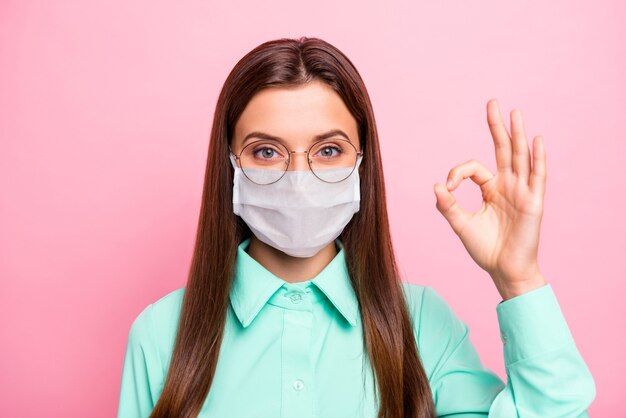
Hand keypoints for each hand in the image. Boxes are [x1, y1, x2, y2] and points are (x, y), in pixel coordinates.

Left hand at [433, 99, 547, 300]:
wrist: (504, 271)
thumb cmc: (485, 249)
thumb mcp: (461, 225)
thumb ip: (447, 206)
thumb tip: (436, 185)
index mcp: (490, 189)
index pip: (474, 168)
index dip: (458, 172)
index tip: (447, 186)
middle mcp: (507, 186)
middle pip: (502, 150)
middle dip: (497, 127)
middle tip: (492, 103)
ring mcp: (522, 192)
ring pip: (519, 157)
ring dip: (517, 135)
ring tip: (515, 113)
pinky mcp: (534, 202)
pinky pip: (537, 176)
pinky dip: (537, 158)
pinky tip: (535, 140)